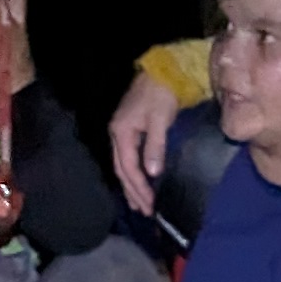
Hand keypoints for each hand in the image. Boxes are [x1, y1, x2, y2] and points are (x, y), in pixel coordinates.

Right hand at [107, 70, 179, 210]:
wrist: (163, 69)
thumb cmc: (162, 93)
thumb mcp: (161, 119)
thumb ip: (155, 146)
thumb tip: (151, 173)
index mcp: (121, 131)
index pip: (128, 167)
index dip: (139, 188)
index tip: (150, 205)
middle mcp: (117, 133)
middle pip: (122, 169)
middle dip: (133, 191)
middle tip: (145, 212)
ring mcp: (122, 130)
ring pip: (123, 164)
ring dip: (131, 185)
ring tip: (138, 204)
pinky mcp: (130, 128)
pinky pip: (128, 157)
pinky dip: (133, 172)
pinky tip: (138, 180)